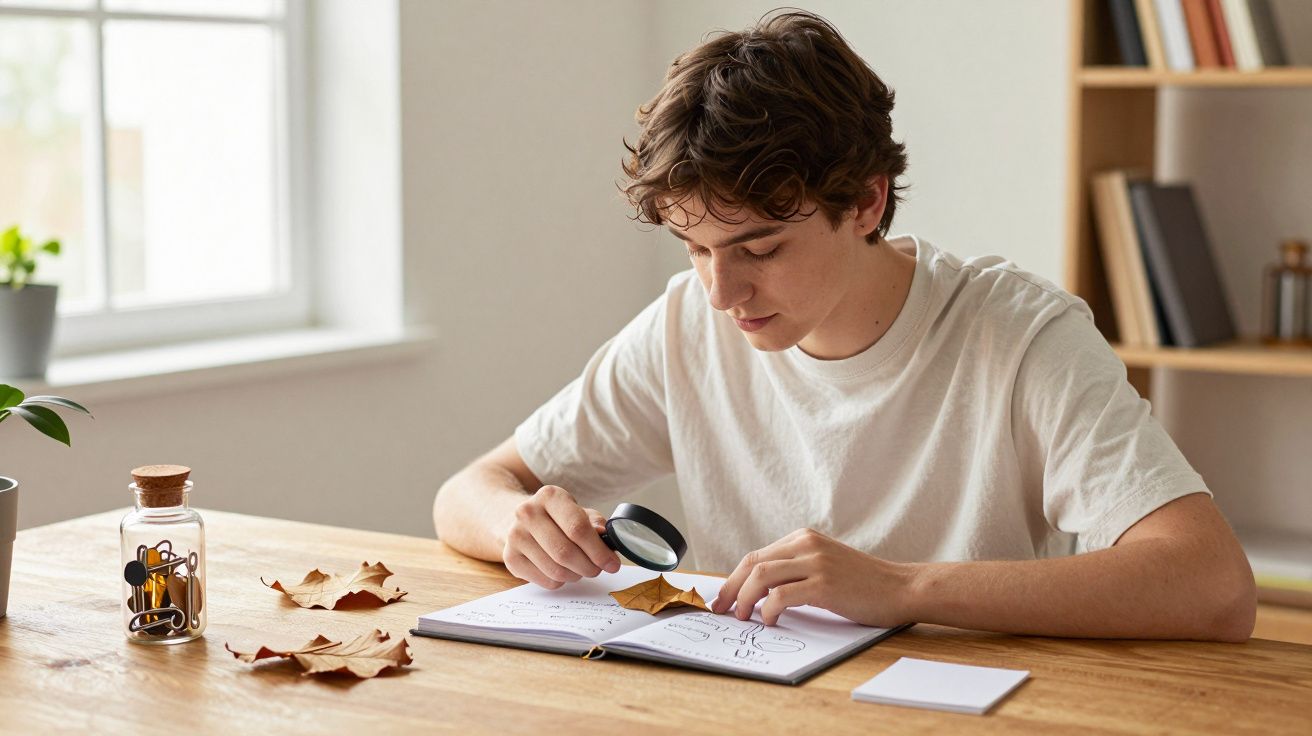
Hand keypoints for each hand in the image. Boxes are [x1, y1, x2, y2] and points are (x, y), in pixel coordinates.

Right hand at [501, 485, 621, 588]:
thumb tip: (605, 536)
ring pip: (556, 570)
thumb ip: (594, 523)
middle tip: (598, 569)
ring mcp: (515, 536)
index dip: (598, 550)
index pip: (577, 528)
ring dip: (576, 575)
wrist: (520, 520)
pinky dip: (561, 581)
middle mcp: (528, 513)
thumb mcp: (577, 511)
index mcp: (550, 496)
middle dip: (589, 567)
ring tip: (580, 569)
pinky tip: (562, 571)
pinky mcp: (510, 558)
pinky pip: (545, 580)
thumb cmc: (557, 518)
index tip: (612, 564)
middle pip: (565, 552)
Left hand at [710, 528, 916, 626]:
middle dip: (731, 589)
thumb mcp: (825, 565)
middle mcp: (806, 544)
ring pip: (761, 575)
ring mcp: (815, 562)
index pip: (756, 556)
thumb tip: (758, 592)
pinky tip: (769, 620)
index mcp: (803, 538)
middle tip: (722, 611)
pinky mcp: (824, 584)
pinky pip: (781, 595)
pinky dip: (768, 609)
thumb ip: (796, 570)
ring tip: (743, 617)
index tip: (723, 599)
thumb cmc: (864, 584)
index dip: (734, 579)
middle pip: (752, 563)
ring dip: (745, 598)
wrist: (901, 588)